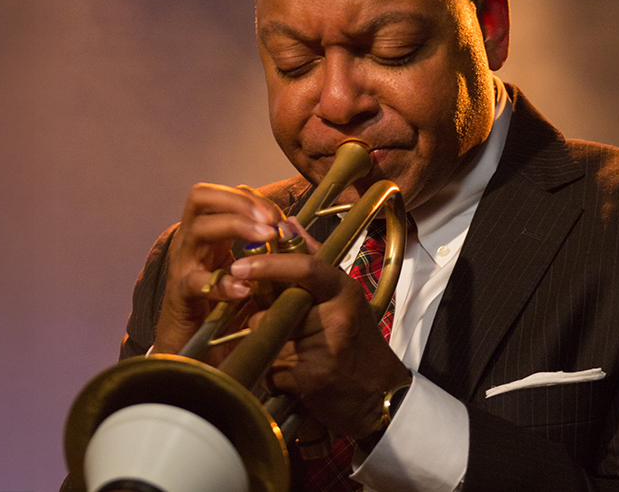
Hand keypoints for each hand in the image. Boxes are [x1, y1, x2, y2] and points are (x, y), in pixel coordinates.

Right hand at [152, 184, 284, 354]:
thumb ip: (267, 253)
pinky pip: (195, 281)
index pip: (221, 196)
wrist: (190, 354)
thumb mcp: (249, 275)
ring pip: (198, 228)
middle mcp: (191, 244)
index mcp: (208, 236)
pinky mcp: (179, 296)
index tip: (278, 216)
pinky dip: (222, 282)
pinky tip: (244, 290)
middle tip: (270, 221)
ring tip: (265, 240)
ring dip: (235, 226)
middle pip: (201, 197)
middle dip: (240, 201)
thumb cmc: (223, 312)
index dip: (251, 198)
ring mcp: (182, 266)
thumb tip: (293, 229)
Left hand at [230, 234, 411, 440]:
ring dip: (271, 347)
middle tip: (285, 328)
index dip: (268, 265)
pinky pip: (272, 369)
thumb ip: (312, 258)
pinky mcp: (311, 379)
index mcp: (344, 291)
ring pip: (270, 339)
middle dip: (268, 319)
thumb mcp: (343, 296)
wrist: (379, 395)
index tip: (239, 266)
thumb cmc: (358, 341)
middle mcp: (338, 318)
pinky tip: (297, 375)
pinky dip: (275, 374)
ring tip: (298, 354)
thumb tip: (287, 223)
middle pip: (275, 309)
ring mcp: (326, 350)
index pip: (305, 268)